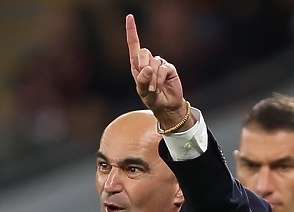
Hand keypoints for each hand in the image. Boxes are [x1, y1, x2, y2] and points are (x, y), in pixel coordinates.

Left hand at [126, 14, 191, 129]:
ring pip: (153, 63)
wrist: (166, 106)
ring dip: (152, 79)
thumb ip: (142, 81)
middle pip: (143, 52)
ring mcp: (159, 64)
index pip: (134, 45)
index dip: (132, 31)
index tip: (130, 16)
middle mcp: (148, 62)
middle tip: (145, 81)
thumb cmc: (151, 99)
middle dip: (142, 65)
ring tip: (154, 89)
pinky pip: (162, 69)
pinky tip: (159, 87)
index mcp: (137, 66)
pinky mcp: (169, 68)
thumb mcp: (142, 92)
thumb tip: (147, 68)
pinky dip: (159, 79)